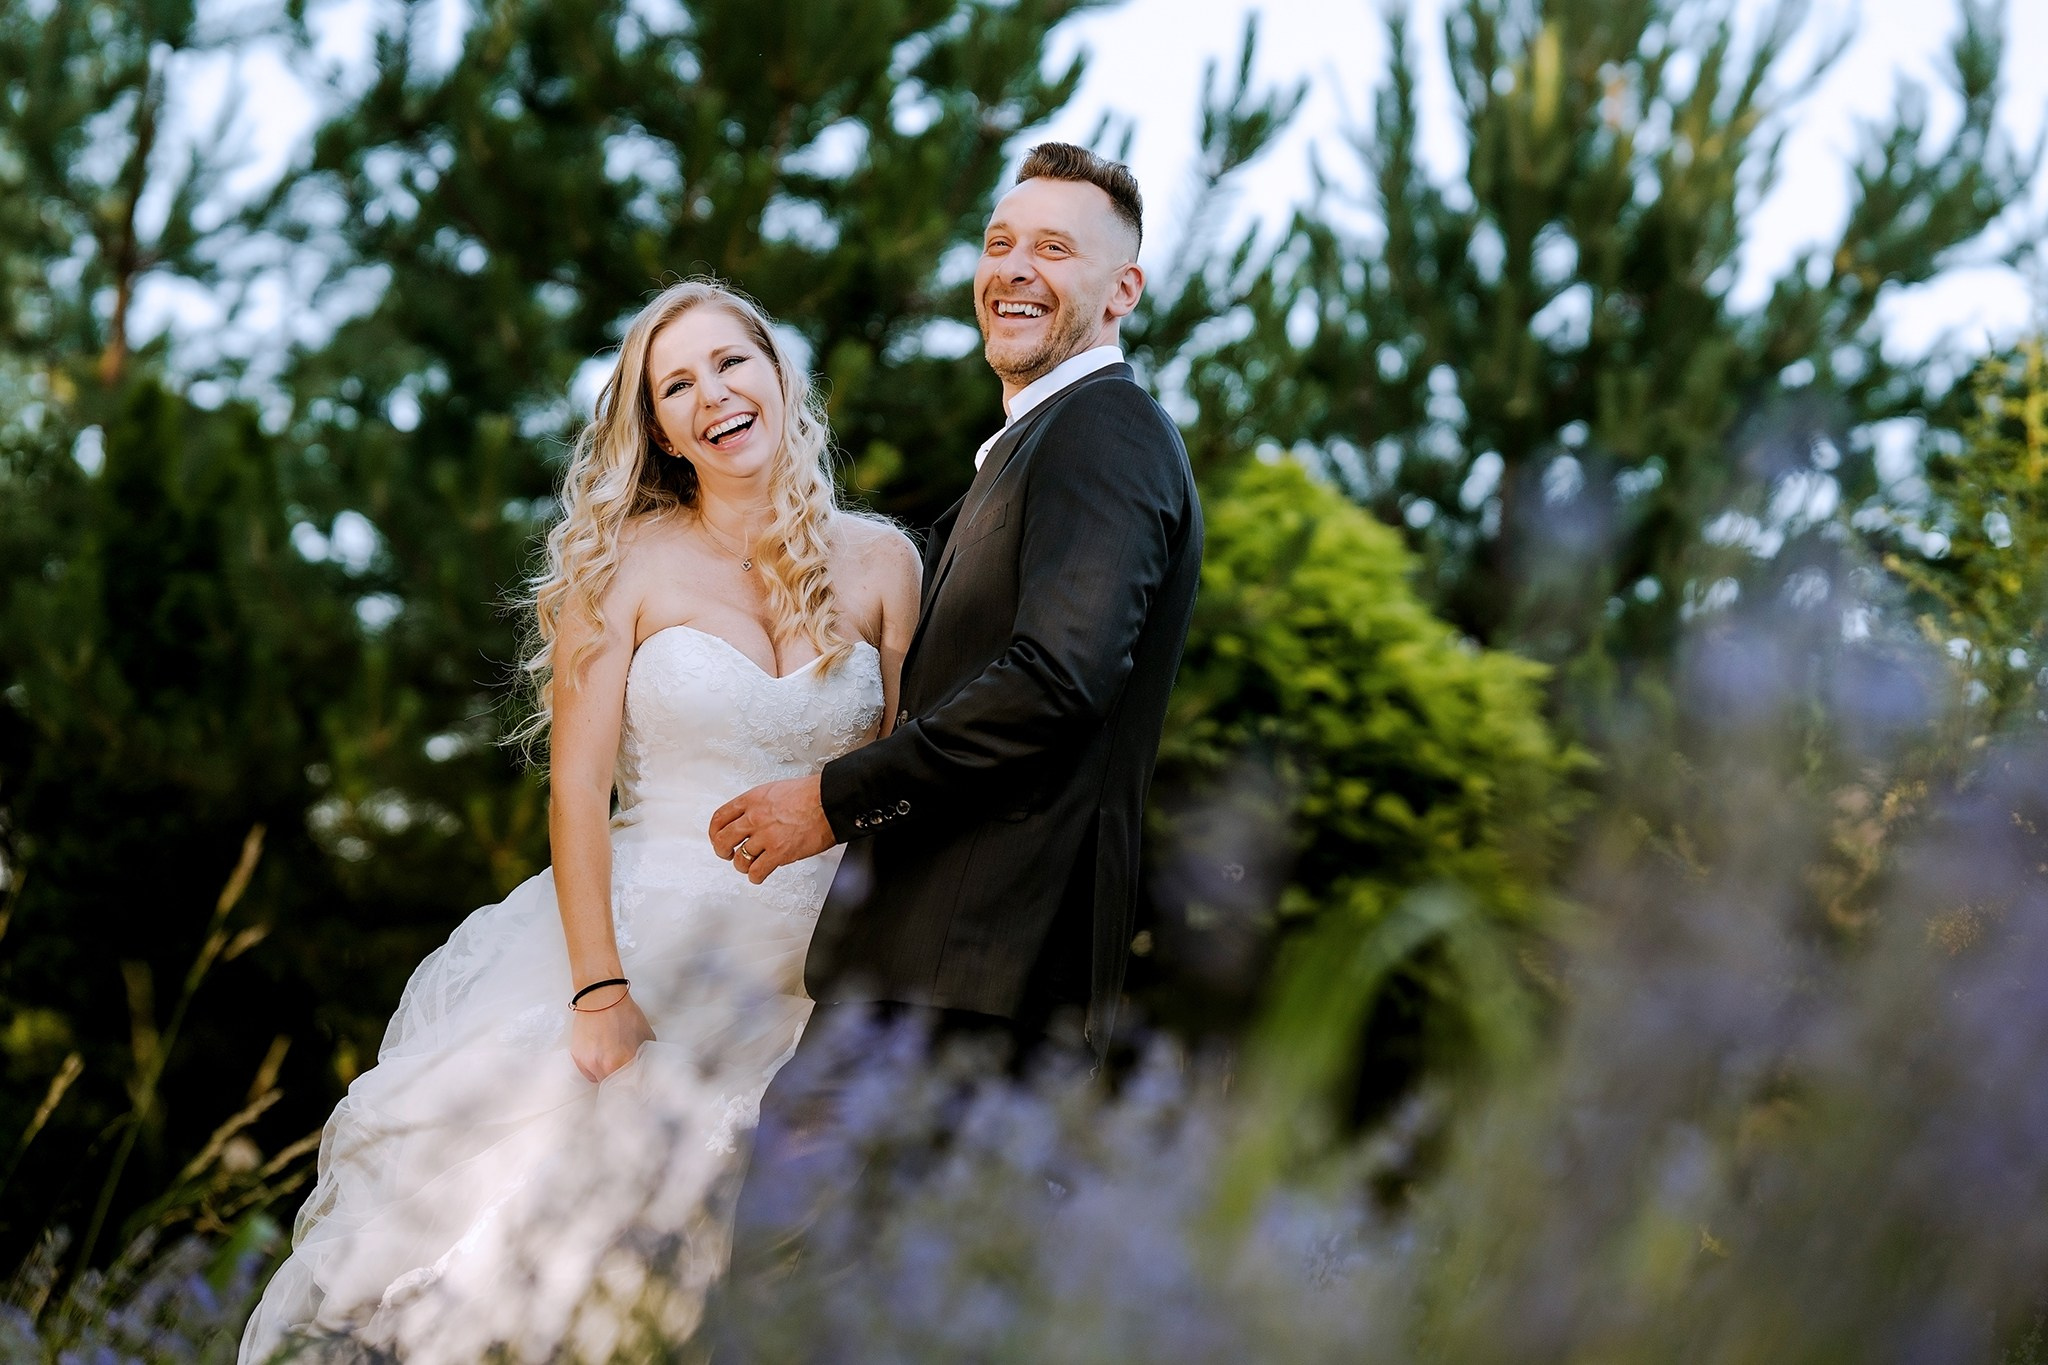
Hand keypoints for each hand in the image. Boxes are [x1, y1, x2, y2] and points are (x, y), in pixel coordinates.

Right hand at [570, 992, 654, 1081]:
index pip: (631, 1086)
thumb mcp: (646, 1036)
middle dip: (620, 1080)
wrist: (602, 998)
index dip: (634, 1085)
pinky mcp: (578, 1059)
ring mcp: (590, 1063)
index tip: (635, 1083)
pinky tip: (600, 1053)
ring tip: (611, 1057)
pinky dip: (594, 1068)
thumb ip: (645, 1057)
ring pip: (600, 1080)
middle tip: (623, 1069)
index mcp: (626, 1061)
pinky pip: (588, 1073)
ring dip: (606, 1074)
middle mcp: (606, 1066)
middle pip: (614, 1086)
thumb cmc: (625, 1014)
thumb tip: (646, 1070)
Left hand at [710, 774, 835, 883]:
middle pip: (723, 840)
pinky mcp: (779, 853)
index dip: (714, 833)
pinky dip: (756, 877)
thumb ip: (759, 804)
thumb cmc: (811, 794)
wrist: (830, 801)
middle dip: (723, 851)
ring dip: (743, 866)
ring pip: (740, 860)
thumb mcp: (775, 790)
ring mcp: (766, 836)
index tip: (718, 839)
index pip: (720, 818)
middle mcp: (754, 818)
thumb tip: (750, 817)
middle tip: (728, 855)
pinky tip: (760, 875)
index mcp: (752, 800)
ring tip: (751, 865)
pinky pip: (757, 872)